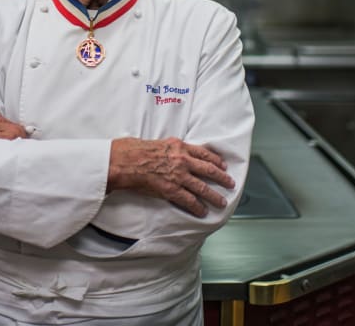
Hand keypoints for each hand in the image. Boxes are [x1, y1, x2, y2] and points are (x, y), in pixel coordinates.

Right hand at [107, 137, 233, 217]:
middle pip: (209, 170)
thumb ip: (171, 148)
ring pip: (203, 187)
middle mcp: (183, 160)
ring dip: (214, 196)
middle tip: (230, 183)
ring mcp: (178, 175)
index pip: (204, 152)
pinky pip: (189, 200)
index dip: (216, 160)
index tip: (223, 165)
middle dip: (222, 178)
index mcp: (180, 146)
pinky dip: (198, 207)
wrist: (125, 161)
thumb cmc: (135, 150)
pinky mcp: (171, 189)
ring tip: (221, 202)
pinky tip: (203, 211)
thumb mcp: (158, 142)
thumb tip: (175, 152)